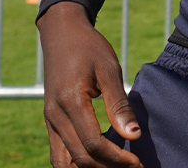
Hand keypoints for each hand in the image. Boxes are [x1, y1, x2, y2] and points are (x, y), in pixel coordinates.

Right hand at [38, 1, 141, 167]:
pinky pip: (59, 153)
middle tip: (134, 167)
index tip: (138, 162)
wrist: (61, 34)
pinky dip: (77, 163)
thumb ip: (120, 104)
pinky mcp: (50, 122)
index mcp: (70, 103)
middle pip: (79, 159)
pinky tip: (99, 161)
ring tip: (117, 166)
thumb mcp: (109, 70)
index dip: (116, 158)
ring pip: (64, 162)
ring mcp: (49, 121)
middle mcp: (55, 117)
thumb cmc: (89, 48)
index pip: (93, 144)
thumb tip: (134, 134)